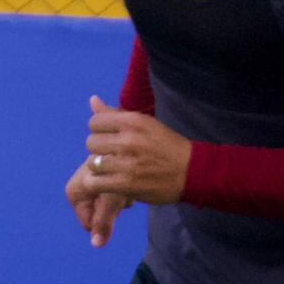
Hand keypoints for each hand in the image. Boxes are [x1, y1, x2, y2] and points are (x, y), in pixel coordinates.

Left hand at [78, 98, 191, 241]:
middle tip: (113, 156)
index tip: (111, 139)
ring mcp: (126, 163)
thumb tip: (92, 100)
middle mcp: (129, 140)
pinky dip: (97, 184)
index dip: (100, 131)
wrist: (193, 172)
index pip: (95, 122)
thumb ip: (116, 114)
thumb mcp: (146, 124)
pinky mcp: (125, 184)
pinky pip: (94, 182)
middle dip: (100, 150)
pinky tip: (109, 182)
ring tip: (112, 170)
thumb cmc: (167, 146)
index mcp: (134, 122)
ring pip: (91, 162)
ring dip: (99, 168)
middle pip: (91, 142)